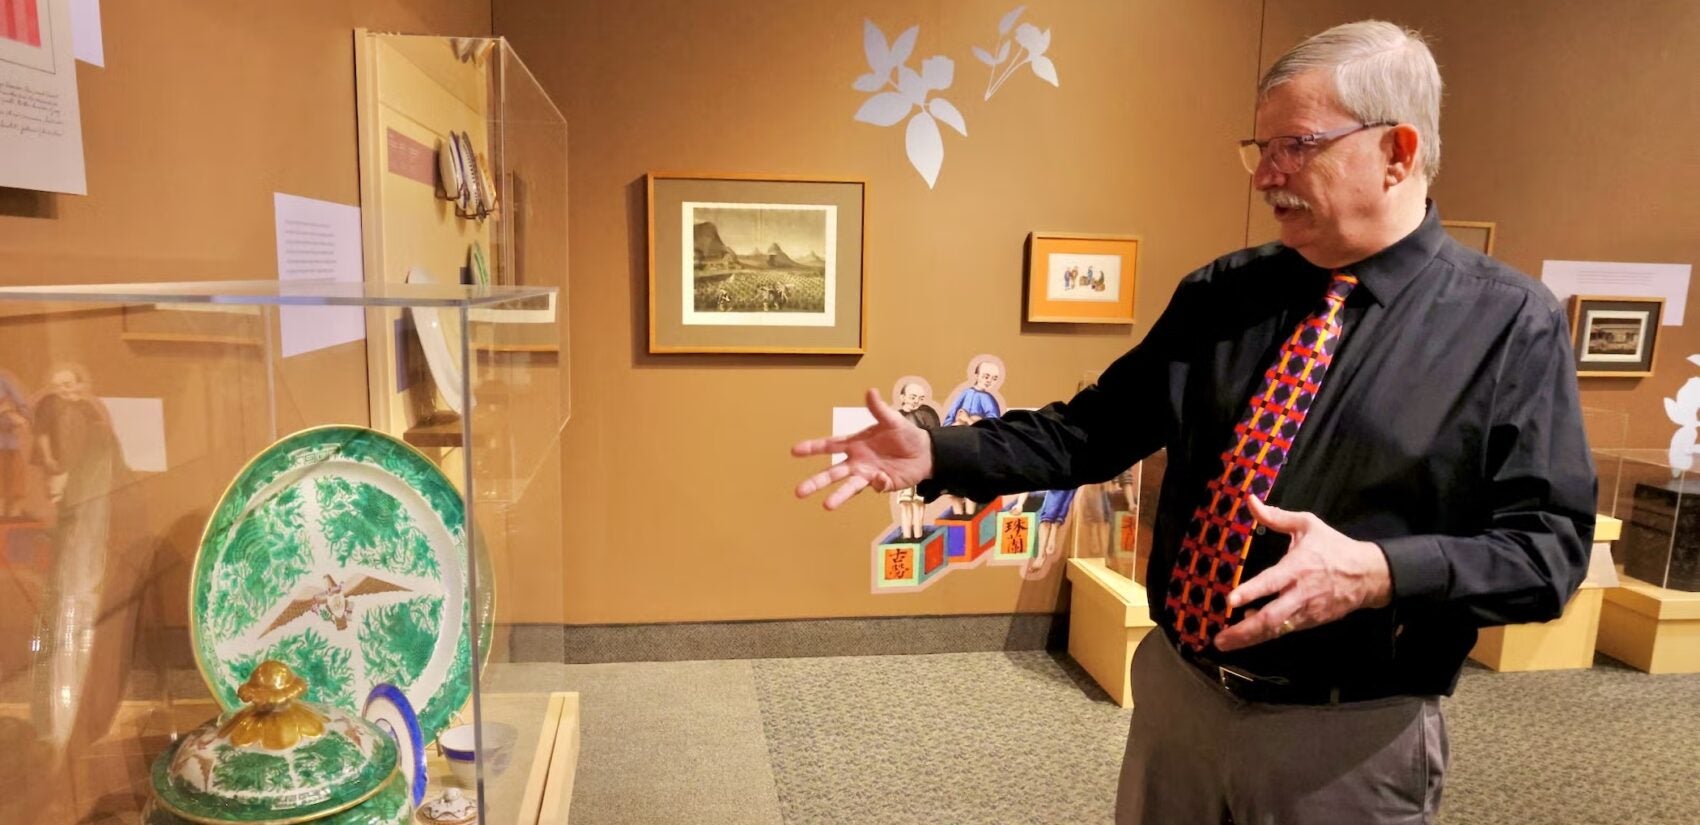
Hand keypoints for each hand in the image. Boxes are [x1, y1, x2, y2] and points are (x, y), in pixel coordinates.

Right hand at [792, 388, 932, 509]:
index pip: (830, 445)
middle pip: (832, 473)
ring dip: (838, 496)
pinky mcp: (882, 484)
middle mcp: (857, 461)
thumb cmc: (905, 434)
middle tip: (799, 492)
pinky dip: (877, 484)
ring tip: (826, 506)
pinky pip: (876, 486)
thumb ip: (879, 409)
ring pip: (848, 486)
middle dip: (816, 482)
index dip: (813, 448)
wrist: (925, 452)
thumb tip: (870, 391)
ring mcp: (868, 474)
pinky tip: (882, 478)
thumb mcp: (893, 420)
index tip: (795, 451)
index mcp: (855, 443)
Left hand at [1212, 496, 1391, 651]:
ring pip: (1277, 629)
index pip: (1271, 582)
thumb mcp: (1308, 525)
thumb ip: (1276, 517)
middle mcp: (1300, 593)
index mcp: (1297, 568)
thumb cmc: (1334, 547)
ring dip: (1251, 638)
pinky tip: (1249, 634)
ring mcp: (1307, 611)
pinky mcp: (1312, 621)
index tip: (1230, 601)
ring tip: (1226, 643)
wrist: (1368, 575)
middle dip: (1244, 630)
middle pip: (1271, 617)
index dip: (1251, 592)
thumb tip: (1250, 500)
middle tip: (1220, 639)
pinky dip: (1267, 634)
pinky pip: (1286, 630)